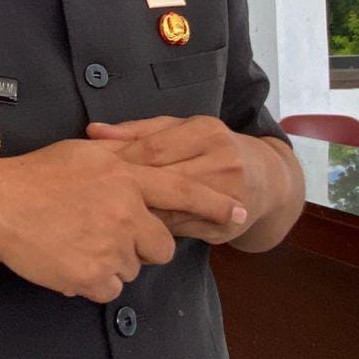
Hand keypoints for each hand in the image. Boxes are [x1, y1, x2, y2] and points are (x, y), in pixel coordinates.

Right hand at [0, 139, 247, 303]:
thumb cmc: (37, 175)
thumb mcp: (85, 154)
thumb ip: (122, 157)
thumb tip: (142, 157)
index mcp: (126, 177)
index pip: (182, 190)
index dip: (213, 204)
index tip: (239, 213)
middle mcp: (125, 211)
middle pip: (161, 246)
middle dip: (143, 246)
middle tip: (108, 234)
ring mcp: (111, 245)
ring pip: (133, 268)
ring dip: (113, 262)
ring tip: (78, 241)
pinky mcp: (93, 275)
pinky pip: (110, 288)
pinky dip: (93, 280)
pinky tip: (69, 259)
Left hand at [87, 116, 266, 244]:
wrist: (266, 179)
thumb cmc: (211, 149)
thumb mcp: (181, 130)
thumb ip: (137, 131)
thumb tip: (93, 130)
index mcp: (206, 131)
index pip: (152, 148)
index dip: (118, 161)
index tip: (91, 171)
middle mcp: (221, 161)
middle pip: (160, 178)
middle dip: (124, 188)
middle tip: (92, 196)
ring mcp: (228, 195)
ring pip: (168, 208)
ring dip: (136, 212)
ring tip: (106, 213)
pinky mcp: (226, 224)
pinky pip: (180, 228)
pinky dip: (153, 228)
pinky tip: (132, 228)